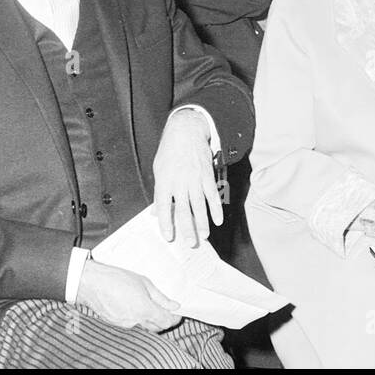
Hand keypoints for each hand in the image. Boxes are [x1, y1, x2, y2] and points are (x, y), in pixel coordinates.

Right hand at [75, 259, 181, 331]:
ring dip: (151, 319)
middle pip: (157, 327)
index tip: (177, 312)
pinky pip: (133, 324)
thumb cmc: (117, 278)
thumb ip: (161, 297)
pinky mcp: (117, 324)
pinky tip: (134, 305)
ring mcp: (126, 324)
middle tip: (166, 308)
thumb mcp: (144, 282)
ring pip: (145, 326)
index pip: (166, 321)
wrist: (93, 283)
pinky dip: (138, 318)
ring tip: (148, 304)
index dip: (174, 318)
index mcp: (145, 309)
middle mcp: (136, 321)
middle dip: (164, 319)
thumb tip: (174, 305)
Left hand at [152, 109, 221, 246]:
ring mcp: (194, 178)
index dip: (166, 223)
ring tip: (204, 236)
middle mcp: (179, 181)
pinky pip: (212, 194)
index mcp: (164, 180)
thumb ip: (159, 192)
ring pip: (199, 205)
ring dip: (202, 222)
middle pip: (183, 209)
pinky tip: (218, 219)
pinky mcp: (207, 175)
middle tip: (191, 243)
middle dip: (188, 228)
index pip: (163, 206)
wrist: (186, 131)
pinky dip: (216, 208)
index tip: (169, 237)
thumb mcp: (158, 169)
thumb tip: (156, 212)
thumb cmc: (169, 151)